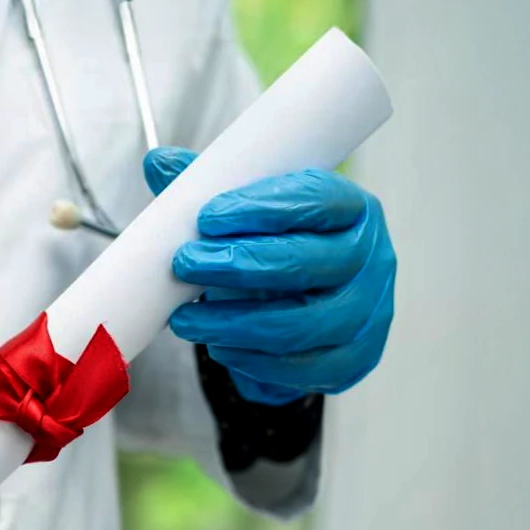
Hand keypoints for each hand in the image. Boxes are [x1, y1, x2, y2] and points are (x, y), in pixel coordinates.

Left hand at [144, 147, 396, 404]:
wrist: (303, 310)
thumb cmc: (277, 250)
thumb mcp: (248, 215)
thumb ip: (210, 189)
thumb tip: (159, 163)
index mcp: (351, 209)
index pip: (316, 199)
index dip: (262, 207)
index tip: (208, 217)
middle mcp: (370, 258)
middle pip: (308, 262)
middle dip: (238, 264)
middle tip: (185, 264)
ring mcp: (369, 312)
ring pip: (303, 322)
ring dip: (235, 322)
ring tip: (186, 319)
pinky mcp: (356, 358)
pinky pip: (305, 366)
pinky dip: (255, 360)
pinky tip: (219, 347)